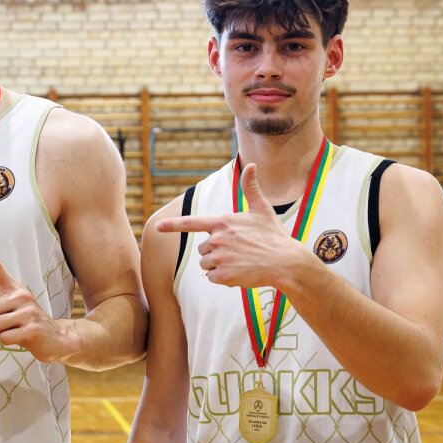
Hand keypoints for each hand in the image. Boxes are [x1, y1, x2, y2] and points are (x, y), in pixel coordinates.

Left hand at [0, 235, 67, 361]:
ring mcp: (28, 311)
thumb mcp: (5, 318)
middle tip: (8, 325)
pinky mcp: (32, 329)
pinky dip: (8, 342)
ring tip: (16, 331)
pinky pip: (4, 338)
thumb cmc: (26, 325)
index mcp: (13, 289)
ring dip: (0, 333)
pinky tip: (22, 338)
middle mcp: (21, 296)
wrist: (56, 338)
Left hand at [154, 163, 311, 289]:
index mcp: (222, 222)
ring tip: (240, 262)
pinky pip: (212, 277)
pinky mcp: (222, 275)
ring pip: (206, 263)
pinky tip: (240, 272)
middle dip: (215, 251)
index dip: (172, 225)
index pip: (191, 223)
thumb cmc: (274, 235)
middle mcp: (217, 239)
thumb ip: (251, 188)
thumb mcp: (262, 209)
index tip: (156, 227)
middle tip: (238, 251)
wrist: (286, 262)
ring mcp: (219, 258)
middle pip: (202, 249)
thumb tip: (251, 165)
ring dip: (218, 265)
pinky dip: (222, 278)